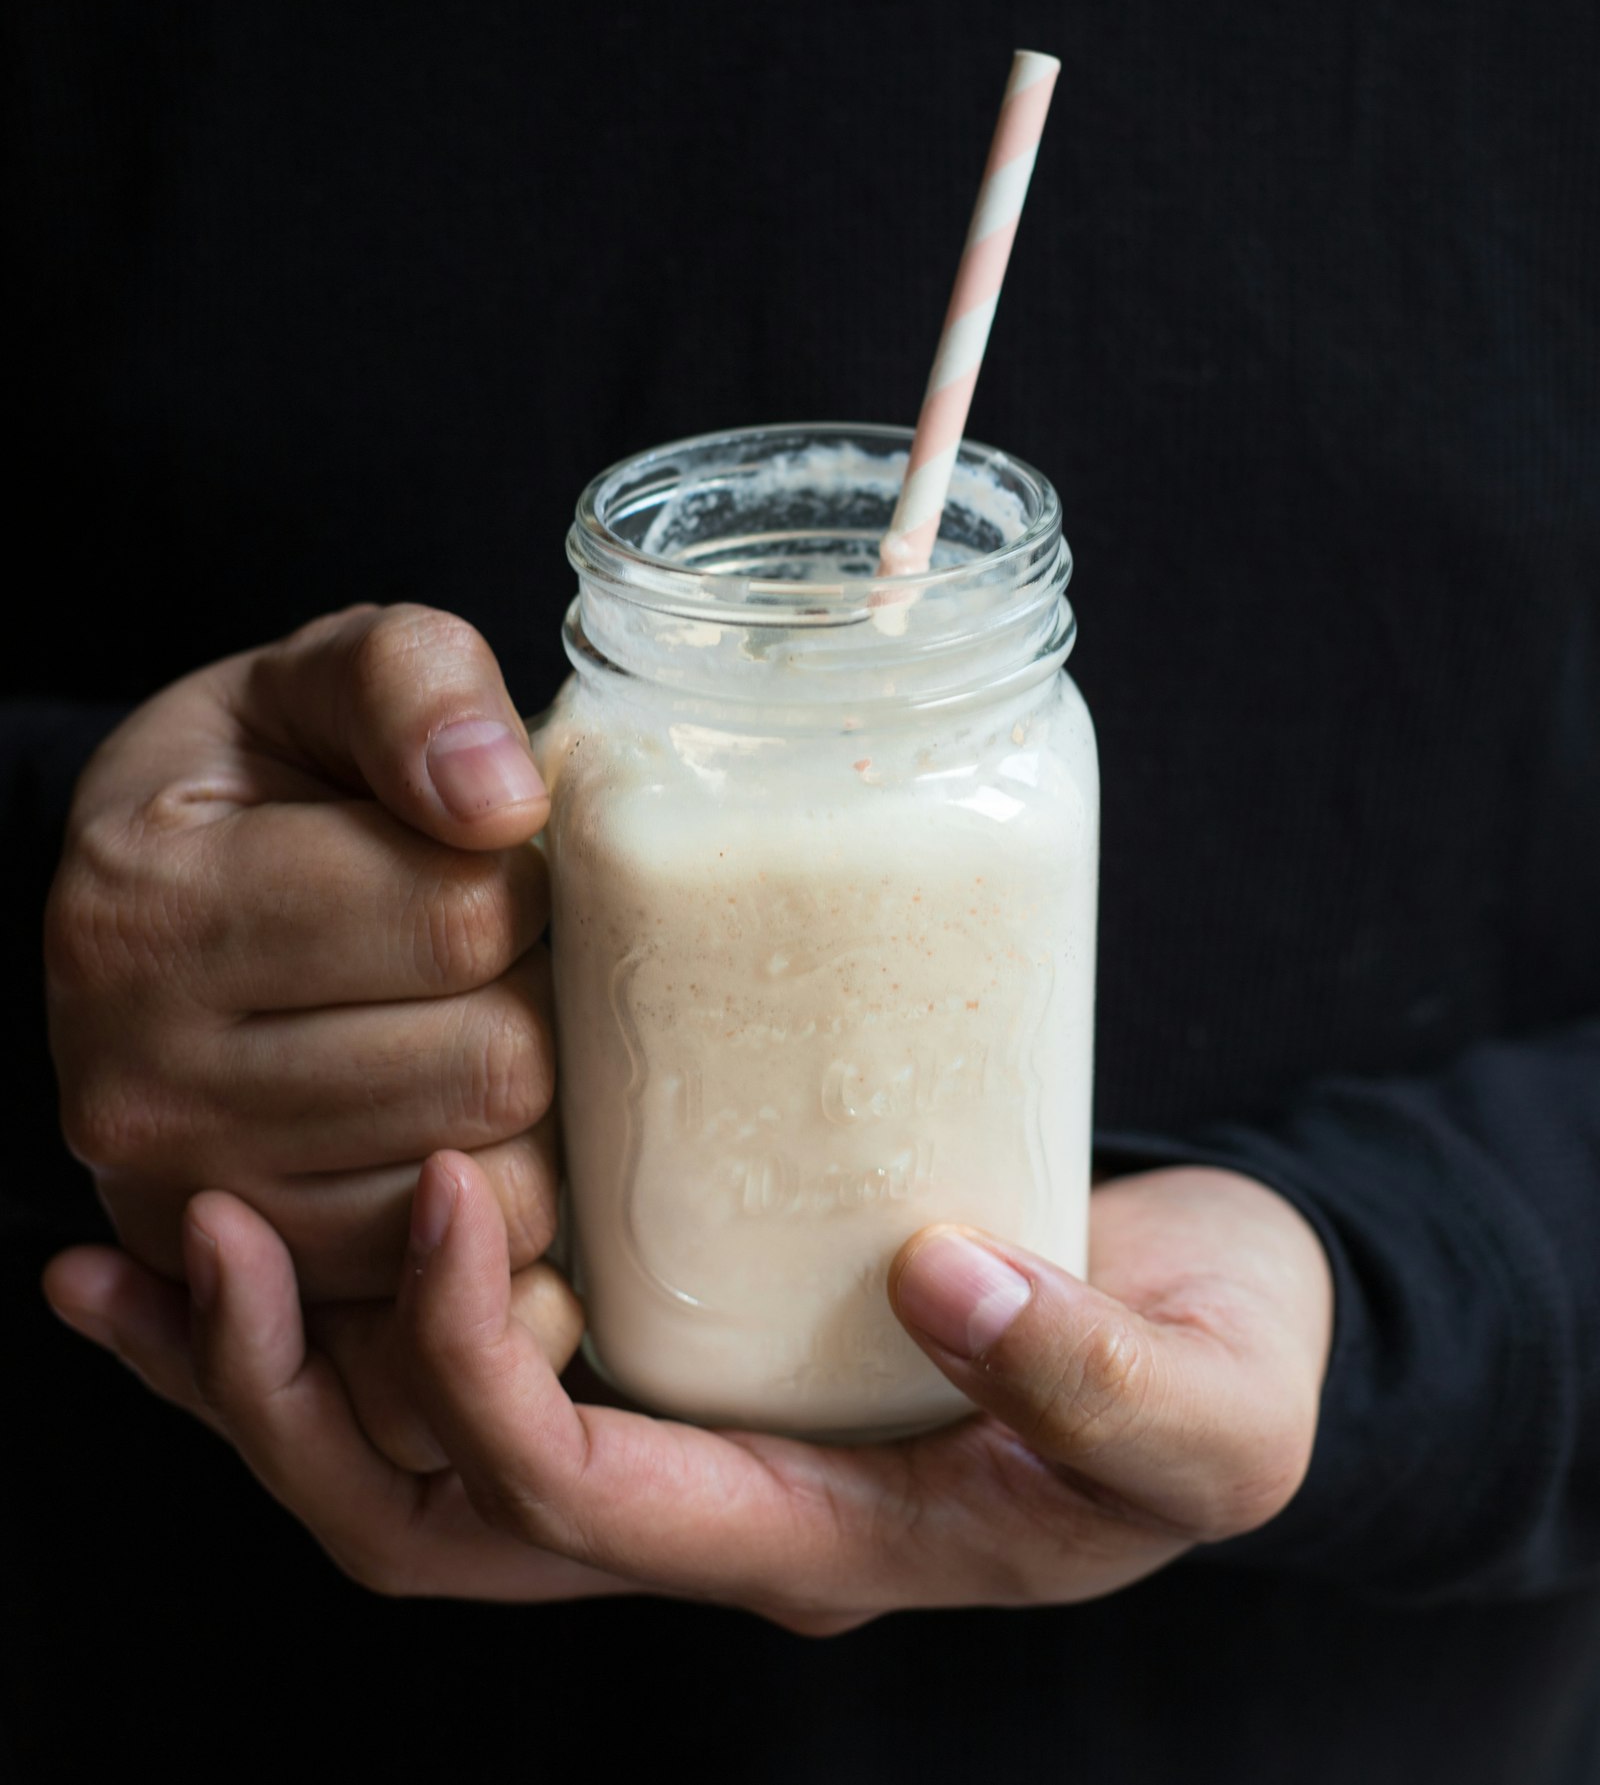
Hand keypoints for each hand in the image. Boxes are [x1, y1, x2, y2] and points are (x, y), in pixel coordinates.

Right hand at [44, 602, 581, 1461]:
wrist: (168, 891)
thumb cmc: (269, 777)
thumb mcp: (327, 676)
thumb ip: (415, 687)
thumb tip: (502, 801)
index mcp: (151, 904)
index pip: (460, 916)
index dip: (524, 880)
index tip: (493, 860)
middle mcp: (140, 1078)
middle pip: (490, 1067)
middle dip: (536, 996)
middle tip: (497, 955)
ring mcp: (191, 1205)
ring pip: (489, 1196)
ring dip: (531, 1111)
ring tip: (476, 1026)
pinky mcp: (259, 1288)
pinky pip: (457, 1287)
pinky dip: (495, 1210)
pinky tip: (462, 1120)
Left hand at [44, 1161, 1332, 1621]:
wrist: (1216, 1325)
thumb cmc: (1220, 1367)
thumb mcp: (1215, 1403)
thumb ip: (1104, 1377)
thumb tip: (947, 1286)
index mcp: (817, 1540)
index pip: (578, 1501)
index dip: (480, 1369)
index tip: (453, 1187)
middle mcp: (713, 1511)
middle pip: (433, 1520)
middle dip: (290, 1402)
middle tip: (189, 1239)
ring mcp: (683, 1437)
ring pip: (413, 1461)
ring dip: (268, 1368)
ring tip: (142, 1248)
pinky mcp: (680, 1344)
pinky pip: (470, 1363)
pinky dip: (347, 1310)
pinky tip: (275, 1212)